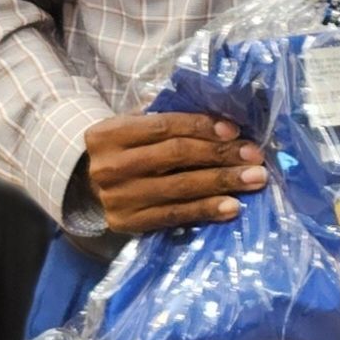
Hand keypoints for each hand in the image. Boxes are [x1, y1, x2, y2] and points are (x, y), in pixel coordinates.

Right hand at [83, 112, 265, 232]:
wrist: (84, 186)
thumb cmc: (123, 149)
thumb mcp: (131, 126)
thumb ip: (164, 118)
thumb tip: (220, 116)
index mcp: (110, 133)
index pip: (164, 126)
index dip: (202, 127)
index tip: (235, 130)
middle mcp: (110, 166)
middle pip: (176, 156)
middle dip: (221, 154)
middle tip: (255, 156)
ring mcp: (118, 198)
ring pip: (180, 187)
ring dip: (223, 182)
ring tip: (254, 179)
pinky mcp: (128, 223)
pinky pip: (175, 215)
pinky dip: (206, 210)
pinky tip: (232, 206)